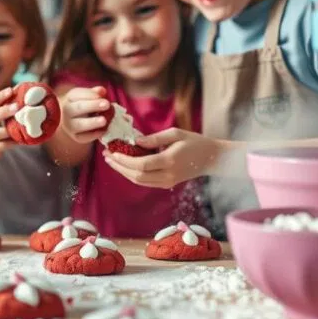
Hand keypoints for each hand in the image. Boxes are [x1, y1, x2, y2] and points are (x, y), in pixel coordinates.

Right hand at [0, 87, 18, 158]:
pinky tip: (21, 140)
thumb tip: (20, 92)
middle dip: (4, 111)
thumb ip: (3, 108)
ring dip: (9, 129)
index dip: (0, 96)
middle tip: (17, 106)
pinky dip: (11, 143)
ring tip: (21, 126)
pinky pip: (2, 146)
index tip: (11, 90)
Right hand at [59, 86, 111, 143]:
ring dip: (92, 122)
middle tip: (107, 104)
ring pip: (79, 124)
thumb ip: (95, 93)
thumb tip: (102, 91)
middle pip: (78, 108)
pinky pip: (84, 137)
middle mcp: (67, 111)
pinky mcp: (76, 137)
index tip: (102, 94)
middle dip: (93, 106)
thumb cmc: (85, 105)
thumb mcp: (88, 96)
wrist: (75, 120)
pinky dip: (94, 135)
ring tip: (104, 120)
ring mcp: (70, 125)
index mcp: (70, 98)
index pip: (76, 95)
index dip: (90, 94)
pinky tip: (103, 130)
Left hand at [103, 128, 226, 188]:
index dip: (124, 160)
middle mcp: (167, 175)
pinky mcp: (167, 184)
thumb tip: (135, 142)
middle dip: (119, 166)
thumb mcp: (175, 133)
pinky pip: (145, 182)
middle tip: (106, 156)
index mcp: (169, 161)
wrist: (211, 158)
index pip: (141, 165)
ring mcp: (167, 182)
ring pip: (139, 181)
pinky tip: (124, 165)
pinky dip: (133, 174)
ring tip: (112, 160)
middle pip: (137, 175)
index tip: (112, 151)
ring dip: (123, 172)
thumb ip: (154, 138)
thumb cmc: (194, 142)